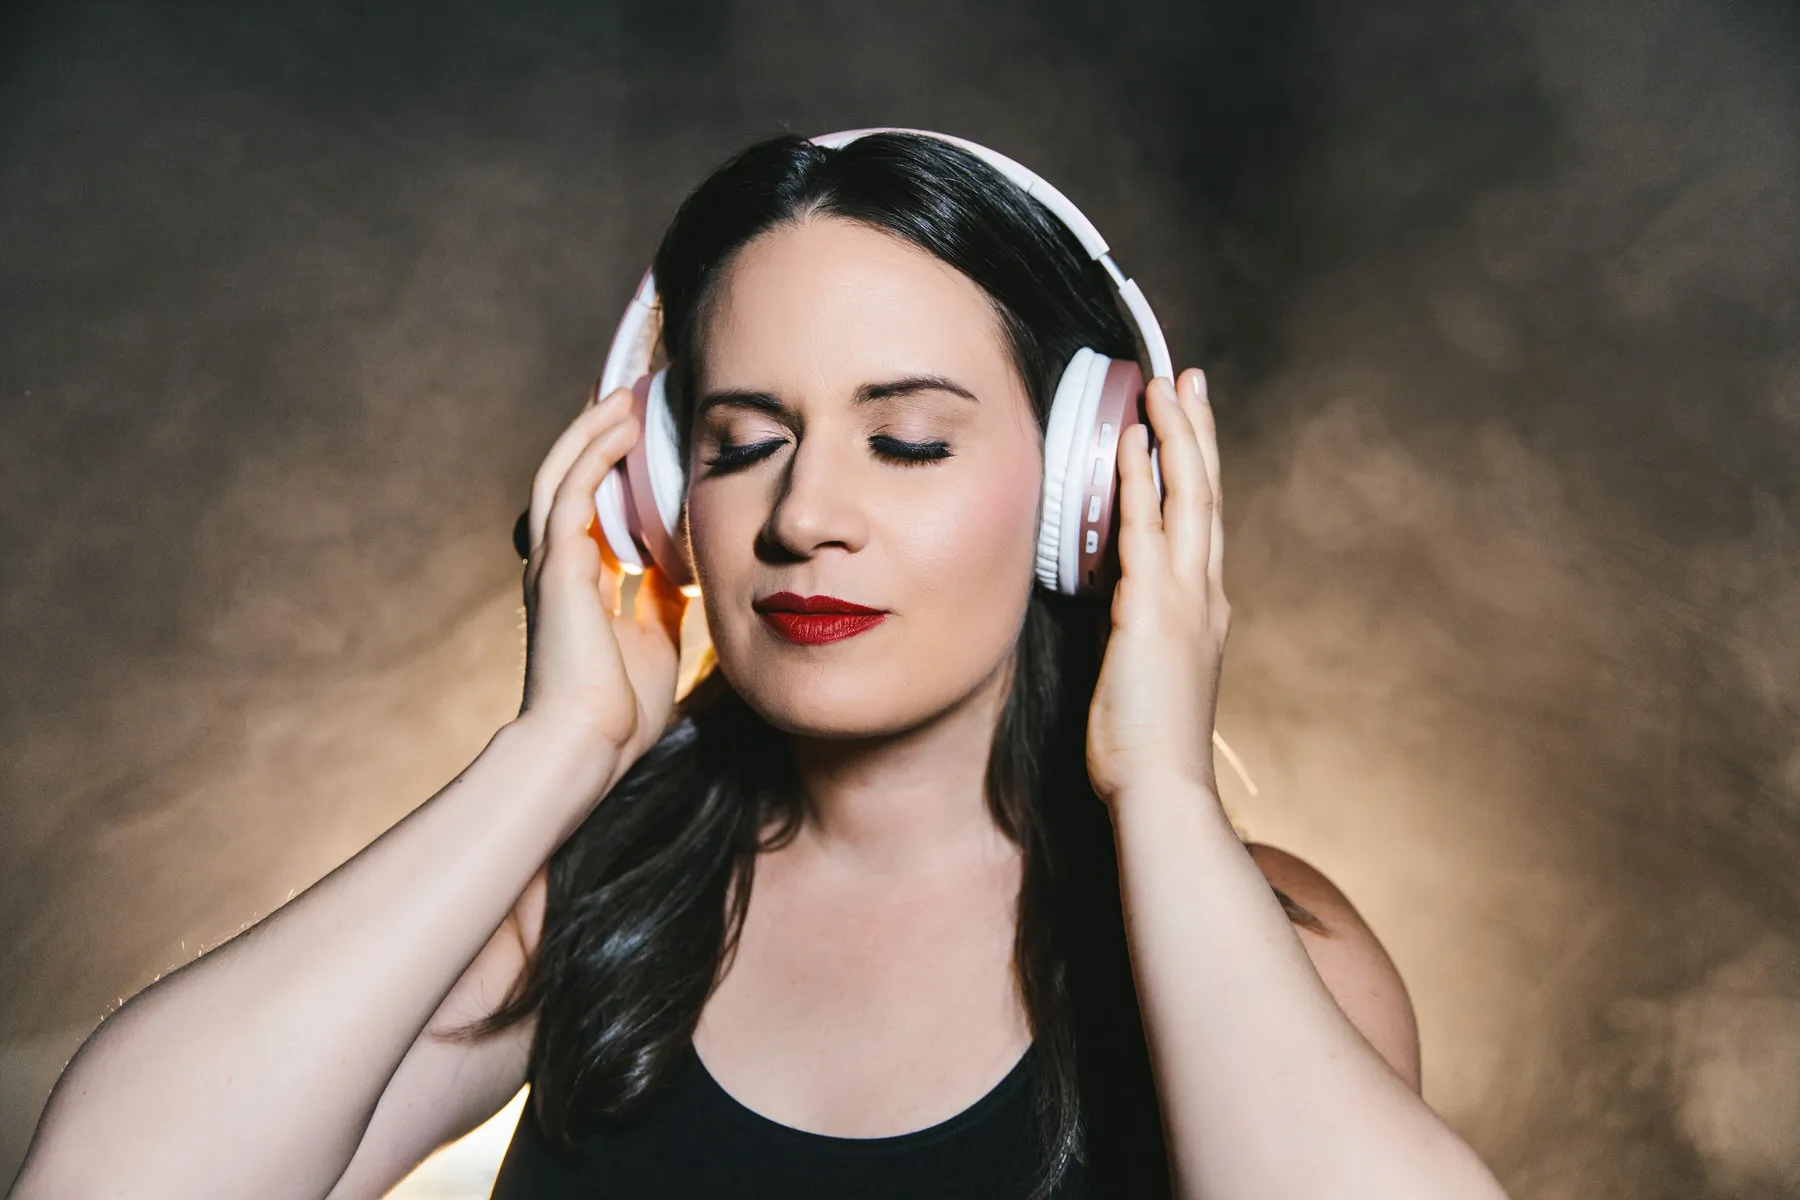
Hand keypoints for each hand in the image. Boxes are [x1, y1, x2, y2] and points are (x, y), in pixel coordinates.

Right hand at [517, 383, 687, 765]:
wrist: (588, 744)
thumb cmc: (620, 711)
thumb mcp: (655, 641)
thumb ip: (662, 601)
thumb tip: (683, 570)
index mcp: (582, 588)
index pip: (594, 512)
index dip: (615, 475)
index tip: (644, 441)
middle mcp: (561, 568)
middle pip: (571, 481)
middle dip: (596, 438)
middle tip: (627, 396)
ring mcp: (553, 564)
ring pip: (562, 473)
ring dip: (592, 430)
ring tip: (623, 393)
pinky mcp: (557, 564)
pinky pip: (571, 489)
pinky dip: (593, 452)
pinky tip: (619, 425)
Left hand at [1086, 369, 1228, 807]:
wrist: (1162, 790)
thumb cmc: (1148, 748)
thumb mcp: (1151, 678)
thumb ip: (1146, 637)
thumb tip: (1128, 618)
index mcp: (1203, 610)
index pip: (1202, 522)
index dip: (1197, 469)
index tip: (1187, 426)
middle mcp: (1203, 594)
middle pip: (1205, 494)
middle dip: (1197, 432)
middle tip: (1189, 381)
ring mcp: (1183, 598)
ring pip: (1187, 497)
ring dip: (1176, 437)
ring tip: (1165, 388)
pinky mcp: (1150, 609)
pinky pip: (1145, 528)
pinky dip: (1141, 480)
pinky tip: (1132, 443)